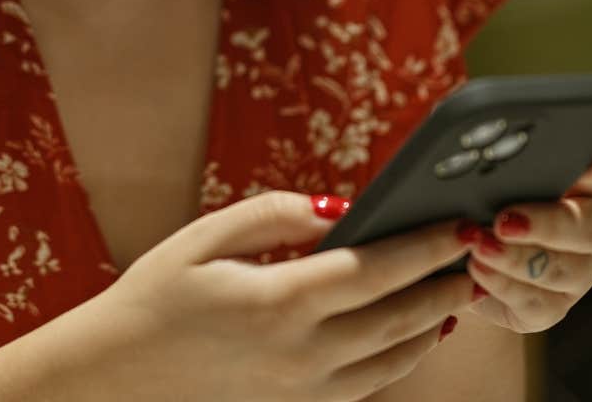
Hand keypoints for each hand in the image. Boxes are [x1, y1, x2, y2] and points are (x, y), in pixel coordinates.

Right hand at [80, 190, 482, 401]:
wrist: (113, 379)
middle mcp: (300, 354)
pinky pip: (367, 385)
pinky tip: (412, 333)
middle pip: (399, 318)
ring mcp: (302, 391)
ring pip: (393, 359)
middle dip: (445, 284)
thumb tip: (338, 207)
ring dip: (433, 324)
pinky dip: (400, 357)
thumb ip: (273, 214)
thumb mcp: (203, 238)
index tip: (459, 223)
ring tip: (457, 291)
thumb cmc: (153, 299)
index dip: (427, 245)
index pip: (377, 268)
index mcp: (278, 301)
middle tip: (478, 255)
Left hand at [459, 144, 591, 332]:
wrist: (458, 261)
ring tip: (478, 245)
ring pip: (559, 271)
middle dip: (545, 223)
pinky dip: (503, 287)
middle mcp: (589, 232)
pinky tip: (476, 272)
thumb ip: (494, 143)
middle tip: (505, 218)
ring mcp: (576, 274)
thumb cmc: (478, 200)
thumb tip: (476, 104)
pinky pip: (536, 304)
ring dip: (514, 258)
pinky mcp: (551, 309)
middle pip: (586, 229)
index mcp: (583, 187)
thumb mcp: (482, 170)